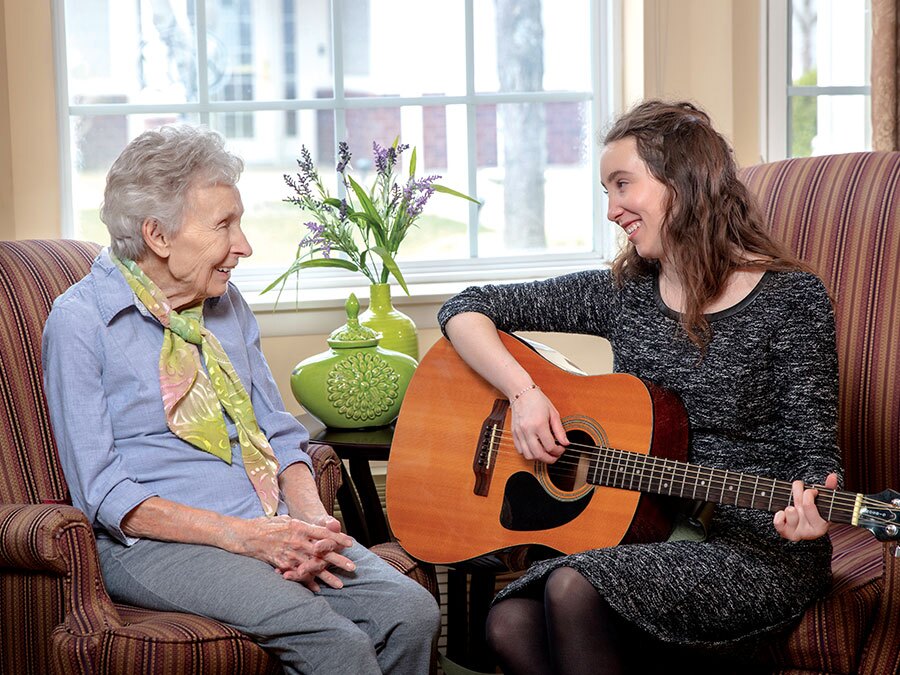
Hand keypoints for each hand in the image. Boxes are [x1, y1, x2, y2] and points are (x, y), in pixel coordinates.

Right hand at [238, 515, 354, 590]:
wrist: (246, 536)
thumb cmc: (268, 525)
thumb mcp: (288, 519)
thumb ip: (303, 525)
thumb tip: (319, 528)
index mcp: (300, 527)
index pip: (323, 533)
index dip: (337, 539)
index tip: (350, 544)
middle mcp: (297, 541)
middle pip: (322, 552)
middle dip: (338, 561)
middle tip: (352, 568)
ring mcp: (289, 554)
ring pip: (312, 567)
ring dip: (327, 576)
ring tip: (340, 584)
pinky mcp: (282, 564)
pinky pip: (297, 575)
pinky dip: (308, 582)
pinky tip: (318, 589)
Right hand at [510, 387, 568, 463]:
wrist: (521, 393)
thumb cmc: (538, 400)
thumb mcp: (553, 413)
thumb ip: (560, 430)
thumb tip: (566, 443)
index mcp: (539, 424)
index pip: (550, 446)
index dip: (558, 451)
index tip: (562, 448)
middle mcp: (528, 430)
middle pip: (539, 454)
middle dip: (549, 459)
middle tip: (555, 456)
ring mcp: (519, 433)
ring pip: (528, 455)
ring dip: (538, 458)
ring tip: (545, 453)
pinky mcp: (514, 433)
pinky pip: (520, 450)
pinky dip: (528, 453)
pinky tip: (535, 448)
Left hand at [773, 473, 838, 541]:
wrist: (803, 529)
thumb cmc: (814, 513)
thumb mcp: (823, 502)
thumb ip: (829, 489)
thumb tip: (832, 476)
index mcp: (822, 525)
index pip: (809, 504)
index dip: (809, 493)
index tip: (813, 491)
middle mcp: (810, 531)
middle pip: (800, 505)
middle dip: (798, 494)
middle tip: (800, 493)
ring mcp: (797, 532)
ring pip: (790, 513)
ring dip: (790, 506)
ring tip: (792, 507)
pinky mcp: (786, 533)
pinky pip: (779, 523)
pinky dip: (778, 516)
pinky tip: (782, 513)